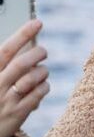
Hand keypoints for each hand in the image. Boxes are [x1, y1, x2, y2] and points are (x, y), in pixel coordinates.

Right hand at [0, 20, 48, 136]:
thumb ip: (5, 62)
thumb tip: (26, 42)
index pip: (6, 50)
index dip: (23, 34)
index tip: (37, 22)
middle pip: (22, 63)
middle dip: (38, 53)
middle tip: (43, 51)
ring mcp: (6, 101)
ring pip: (33, 78)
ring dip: (42, 71)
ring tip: (42, 71)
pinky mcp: (17, 114)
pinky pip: (39, 93)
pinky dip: (44, 86)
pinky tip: (41, 86)